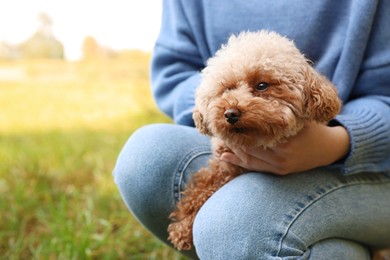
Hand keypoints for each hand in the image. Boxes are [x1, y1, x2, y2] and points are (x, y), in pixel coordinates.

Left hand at [220, 122, 349, 174]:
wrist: (329, 149)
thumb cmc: (310, 126)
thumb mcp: (298, 116)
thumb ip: (277, 113)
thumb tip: (249, 105)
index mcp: (286, 138)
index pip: (254, 132)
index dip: (238, 125)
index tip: (225, 117)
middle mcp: (282, 155)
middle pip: (248, 145)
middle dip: (231, 137)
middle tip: (218, 127)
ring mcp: (280, 166)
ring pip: (248, 157)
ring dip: (232, 149)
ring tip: (220, 138)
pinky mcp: (279, 172)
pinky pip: (254, 167)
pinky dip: (237, 162)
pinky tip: (224, 156)